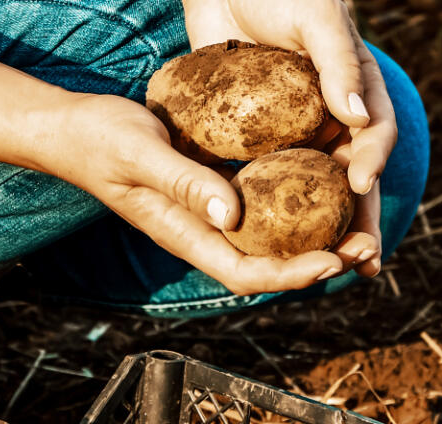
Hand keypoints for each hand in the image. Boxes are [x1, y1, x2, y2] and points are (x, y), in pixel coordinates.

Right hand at [37, 94, 346, 294]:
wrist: (74, 130)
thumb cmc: (99, 141)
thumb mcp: (141, 155)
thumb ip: (184, 184)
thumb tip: (233, 215)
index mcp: (185, 234)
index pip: (245, 273)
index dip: (290, 275)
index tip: (331, 262)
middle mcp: (203, 230)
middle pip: (268, 264)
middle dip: (318, 262)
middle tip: (366, 245)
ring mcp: (209, 212)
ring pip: (269, 238)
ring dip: (314, 236)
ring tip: (359, 224)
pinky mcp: (213, 188)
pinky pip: (261, 205)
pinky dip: (295, 203)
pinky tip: (322, 184)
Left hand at [183, 0, 397, 276]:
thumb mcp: (315, 18)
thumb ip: (338, 65)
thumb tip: (357, 120)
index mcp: (355, 93)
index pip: (373, 133)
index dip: (371, 159)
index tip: (360, 182)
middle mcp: (328, 121)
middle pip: (348, 180)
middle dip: (358, 222)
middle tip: (362, 260)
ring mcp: (291, 135)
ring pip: (310, 191)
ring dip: (318, 233)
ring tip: (320, 270)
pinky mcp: (254, 141)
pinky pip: (264, 180)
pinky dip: (268, 213)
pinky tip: (263, 244)